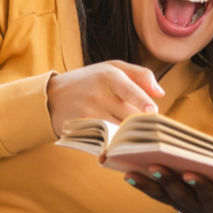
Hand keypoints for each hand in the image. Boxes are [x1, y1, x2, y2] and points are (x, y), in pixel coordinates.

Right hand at [47, 60, 164, 136]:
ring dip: (130, 136)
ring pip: (119, 129)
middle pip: (129, 114)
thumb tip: (160, 93)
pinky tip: (120, 144)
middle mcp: (98, 92)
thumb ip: (140, 75)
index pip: (130, 89)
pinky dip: (116, 143)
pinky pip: (106, 139)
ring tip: (136, 136)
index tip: (153, 111)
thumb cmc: (89, 81)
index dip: (143, 101)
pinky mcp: (82, 128)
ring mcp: (89, 111)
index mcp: (109, 75)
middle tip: (149, 128)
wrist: (52, 96)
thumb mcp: (111, 68)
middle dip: (142, 123)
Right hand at [126, 165, 212, 212]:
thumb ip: (177, 176)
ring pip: (206, 199)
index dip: (143, 185)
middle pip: (179, 195)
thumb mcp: (189, 192)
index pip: (158, 195)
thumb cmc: (208, 198)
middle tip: (155, 167)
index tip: (129, 174)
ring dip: (199, 186)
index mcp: (181, 203)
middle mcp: (195, 210)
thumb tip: (159, 148)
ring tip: (191, 175)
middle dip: (167, 180)